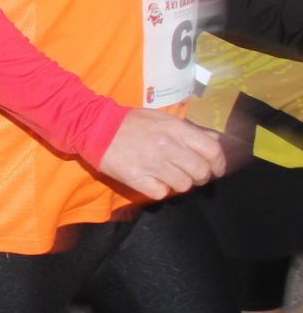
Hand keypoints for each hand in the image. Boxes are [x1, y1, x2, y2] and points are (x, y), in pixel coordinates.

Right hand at [96, 108, 226, 199]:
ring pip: (183, 185)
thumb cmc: (129, 122)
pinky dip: (160, 190)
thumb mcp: (161, 119)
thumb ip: (189, 131)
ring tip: (168, 176)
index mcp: (175, 129)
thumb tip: (214, 140)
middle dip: (200, 176)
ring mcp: (152, 163)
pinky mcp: (137, 178)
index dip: (219, 163)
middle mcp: (167, 146)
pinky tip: (153, 180)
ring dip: (179, 183)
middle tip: (190, 174)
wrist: (93, 127)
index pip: (212, 150)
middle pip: (201, 172)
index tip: (215, 169)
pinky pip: (162, 193)